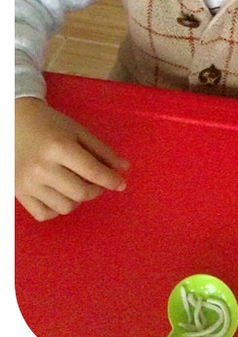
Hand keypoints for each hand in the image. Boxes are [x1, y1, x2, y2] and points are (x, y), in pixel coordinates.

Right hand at [16, 96, 129, 221]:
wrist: (13, 122)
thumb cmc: (50, 125)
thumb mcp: (78, 131)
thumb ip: (101, 150)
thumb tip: (124, 169)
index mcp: (59, 147)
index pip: (92, 171)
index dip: (111, 180)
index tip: (121, 184)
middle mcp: (42, 168)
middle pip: (80, 192)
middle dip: (96, 190)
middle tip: (97, 182)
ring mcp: (28, 183)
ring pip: (65, 207)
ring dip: (78, 199)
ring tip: (76, 184)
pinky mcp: (18, 193)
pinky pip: (44, 214)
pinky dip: (57, 209)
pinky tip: (60, 194)